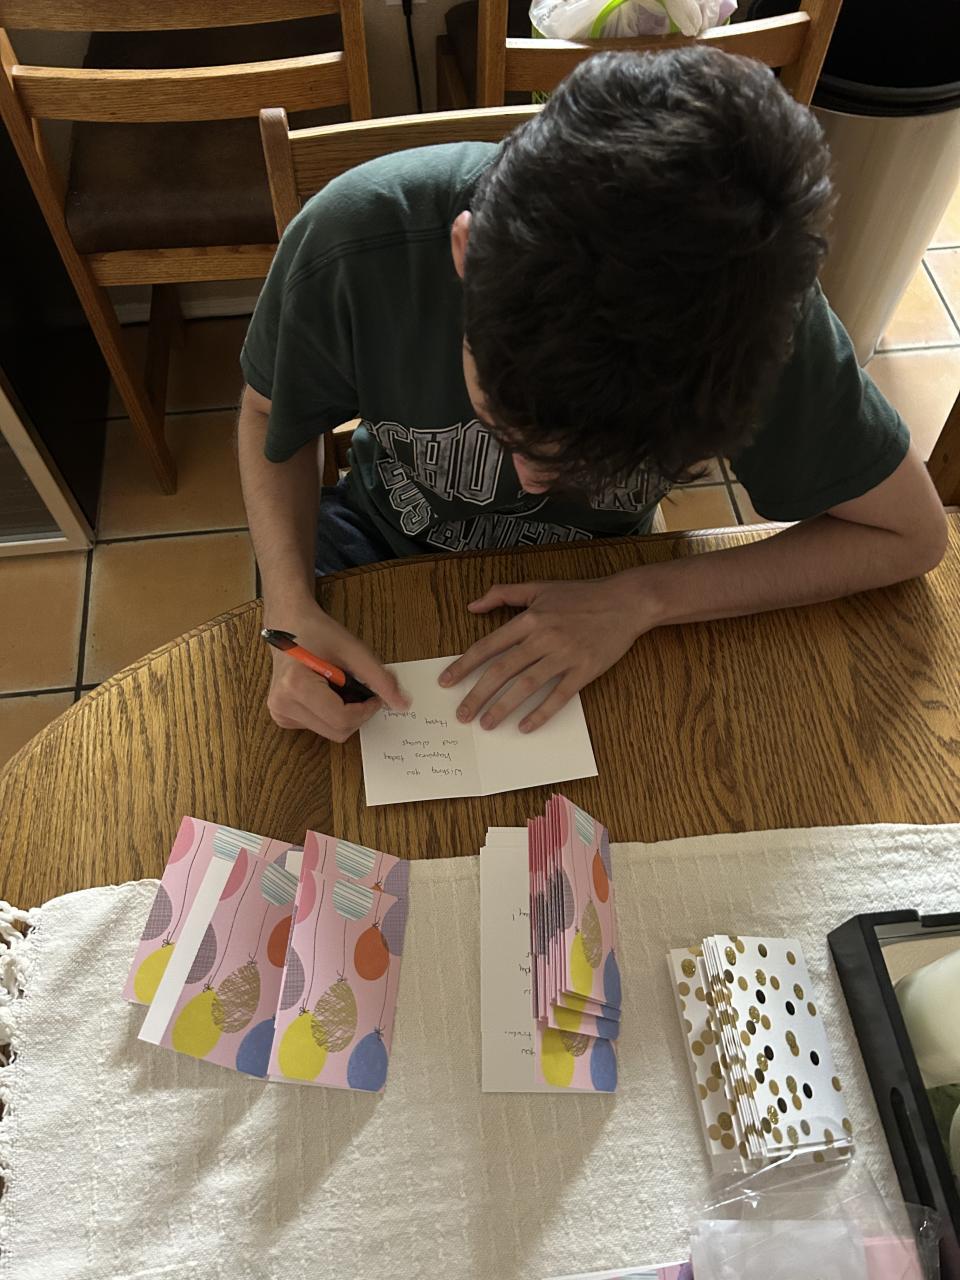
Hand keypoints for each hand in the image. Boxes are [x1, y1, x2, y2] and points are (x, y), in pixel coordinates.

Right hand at [266, 603, 408, 742]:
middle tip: (361, 689)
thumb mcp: (353, 650)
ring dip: (345, 714)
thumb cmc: (319, 633)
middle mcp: (283, 704)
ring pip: (331, 732)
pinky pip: (320, 727)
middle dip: (358, 714)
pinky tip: (327, 692)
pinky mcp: (283, 717)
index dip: (366, 710)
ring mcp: (280, 713)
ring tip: (340, 686)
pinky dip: (332, 714)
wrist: (289, 625)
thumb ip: (379, 678)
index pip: (342, 718)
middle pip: (337, 730)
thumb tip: (402, 704)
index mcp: (295, 685)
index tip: (375, 696)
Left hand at [438, 574, 652, 732]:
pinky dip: (541, 713)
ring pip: (526, 686)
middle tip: (461, 715)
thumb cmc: (582, 595)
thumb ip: (502, 594)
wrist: (626, 602)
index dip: (464, 666)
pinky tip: (525, 726)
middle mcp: (543, 638)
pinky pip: (559, 696)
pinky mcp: (584, 670)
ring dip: (503, 707)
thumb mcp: (539, 587)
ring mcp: (564, 656)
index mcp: (529, 619)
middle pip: (502, 671)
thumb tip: (472, 605)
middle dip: (477, 695)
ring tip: (487, 724)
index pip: (488, 646)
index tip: (446, 682)